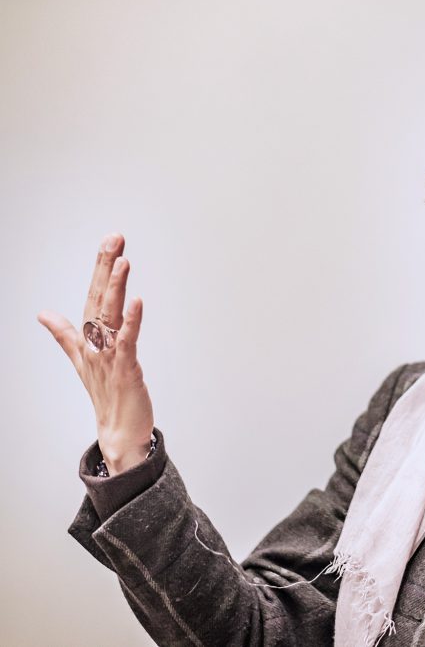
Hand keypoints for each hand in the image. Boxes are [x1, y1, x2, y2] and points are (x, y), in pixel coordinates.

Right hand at [38, 233, 154, 475]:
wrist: (118, 431)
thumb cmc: (106, 394)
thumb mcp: (82, 359)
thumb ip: (64, 334)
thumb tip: (42, 313)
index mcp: (89, 337)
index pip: (94, 294)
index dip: (102, 268)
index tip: (110, 241)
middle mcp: (96, 343)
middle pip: (100, 298)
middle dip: (107, 267)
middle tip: (114, 237)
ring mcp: (109, 356)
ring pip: (111, 316)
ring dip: (116, 288)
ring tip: (122, 261)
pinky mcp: (126, 369)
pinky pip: (128, 342)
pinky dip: (132, 322)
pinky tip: (137, 302)